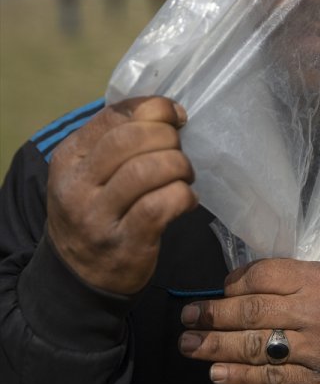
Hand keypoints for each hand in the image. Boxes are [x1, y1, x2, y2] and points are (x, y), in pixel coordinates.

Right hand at [47, 96, 195, 294]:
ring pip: (147, 170)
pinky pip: (160, 206)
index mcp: (69, 157)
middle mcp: (77, 185)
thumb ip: (117, 138)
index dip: (154, 108)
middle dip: (168, 137)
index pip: (114, 115)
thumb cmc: (96, 210)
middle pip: (132, 139)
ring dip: (178, 166)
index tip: (176, 116)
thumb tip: (166, 109)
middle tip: (178, 151)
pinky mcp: (124, 244)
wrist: (79, 276)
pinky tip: (187, 200)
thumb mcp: (90, 171)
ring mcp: (97, 217)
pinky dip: (183, 196)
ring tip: (184, 176)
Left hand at [179, 258, 319, 383]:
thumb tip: (249, 279)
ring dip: (214, 346)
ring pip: (253, 347)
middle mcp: (312, 313)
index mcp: (318, 280)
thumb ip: (296, 276)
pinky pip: (269, 379)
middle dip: (213, 314)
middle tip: (187, 316)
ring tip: (188, 344)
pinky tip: (216, 373)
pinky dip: (238, 377)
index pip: (264, 276)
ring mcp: (312, 351)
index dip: (235, 282)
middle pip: (251, 312)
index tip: (220, 288)